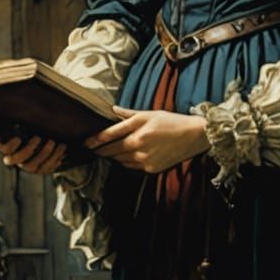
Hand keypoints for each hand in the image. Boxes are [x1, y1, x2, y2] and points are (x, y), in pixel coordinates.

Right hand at [0, 132, 68, 174]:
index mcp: (8, 152)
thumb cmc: (19, 135)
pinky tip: (62, 151)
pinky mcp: (41, 170)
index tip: (19, 137)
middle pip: (23, 162)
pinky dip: (56, 160)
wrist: (34, 142)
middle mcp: (18, 162)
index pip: (7, 152)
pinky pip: (48, 169)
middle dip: (33, 151)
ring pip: (38, 167)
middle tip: (42, 138)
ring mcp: (30, 167)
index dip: (12, 146)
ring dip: (49, 155)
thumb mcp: (11, 133)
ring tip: (58, 143)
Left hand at [84, 108, 209, 174]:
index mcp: (138, 128)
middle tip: (92, 148)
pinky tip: (128, 155)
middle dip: (100, 150)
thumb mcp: (150, 113)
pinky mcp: (150, 168)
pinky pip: (130, 166)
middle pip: (111, 150)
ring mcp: (144, 158)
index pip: (109, 135)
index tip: (85, 142)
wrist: (193, 136)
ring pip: (119, 159)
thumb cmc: (172, 121)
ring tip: (109, 151)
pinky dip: (126, 161)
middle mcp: (139, 144)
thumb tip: (111, 110)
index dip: (95, 140)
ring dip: (113, 155)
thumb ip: (128, 114)